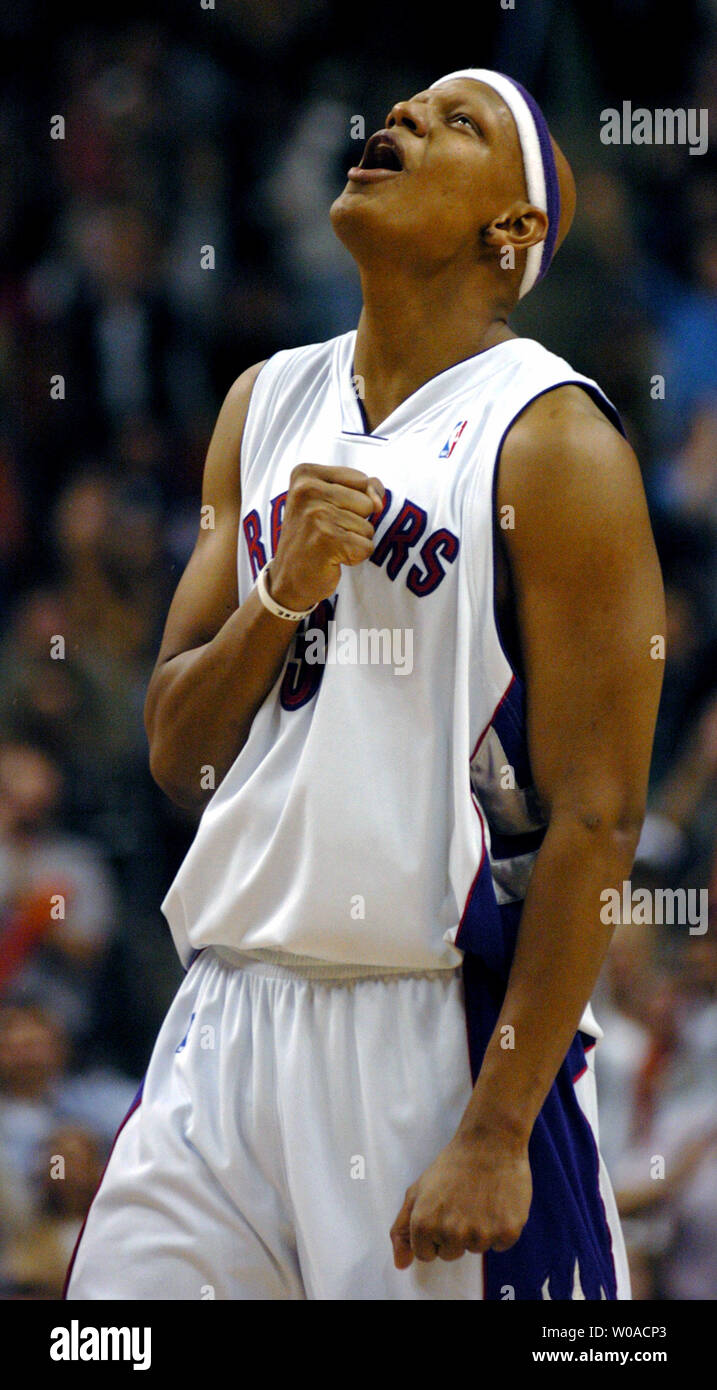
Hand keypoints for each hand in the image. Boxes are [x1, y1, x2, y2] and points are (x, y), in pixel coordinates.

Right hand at [269, 463, 383, 611]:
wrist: (288, 578)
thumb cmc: (313, 536)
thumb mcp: (333, 500)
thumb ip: (364, 489)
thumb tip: (378, 503)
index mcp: (305, 473)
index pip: (361, 480)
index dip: (354, 502)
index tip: (327, 513)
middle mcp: (307, 490)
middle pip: (367, 503)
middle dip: (355, 522)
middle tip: (327, 532)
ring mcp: (316, 515)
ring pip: (368, 526)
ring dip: (353, 541)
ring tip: (328, 544)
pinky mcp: (327, 540)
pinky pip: (366, 547)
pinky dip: (354, 557)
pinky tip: (331, 558)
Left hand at [390, 1131, 531, 1267]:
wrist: (490, 1141)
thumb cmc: (452, 1165)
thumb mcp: (417, 1191)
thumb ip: (402, 1230)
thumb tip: (400, 1265)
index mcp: (425, 1224)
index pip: (426, 1254)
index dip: (433, 1233)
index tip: (442, 1211)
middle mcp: (451, 1234)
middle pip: (451, 1254)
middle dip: (454, 1233)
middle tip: (462, 1202)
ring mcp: (481, 1235)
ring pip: (476, 1249)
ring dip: (478, 1229)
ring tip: (480, 1199)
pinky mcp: (507, 1232)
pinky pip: (500, 1245)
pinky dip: (501, 1228)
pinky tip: (497, 1202)